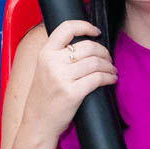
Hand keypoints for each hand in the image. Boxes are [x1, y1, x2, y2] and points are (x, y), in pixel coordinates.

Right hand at [24, 21, 116, 139]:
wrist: (37, 123)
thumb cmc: (44, 97)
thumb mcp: (44, 69)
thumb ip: (57, 55)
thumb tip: (85, 44)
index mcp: (45, 53)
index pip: (66, 28)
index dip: (85, 25)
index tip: (96, 31)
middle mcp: (52, 63)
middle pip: (88, 46)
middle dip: (104, 51)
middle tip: (108, 59)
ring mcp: (62, 78)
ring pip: (96, 62)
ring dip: (109, 66)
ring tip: (112, 70)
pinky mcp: (72, 93)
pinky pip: (98, 79)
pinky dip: (109, 78)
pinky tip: (111, 79)